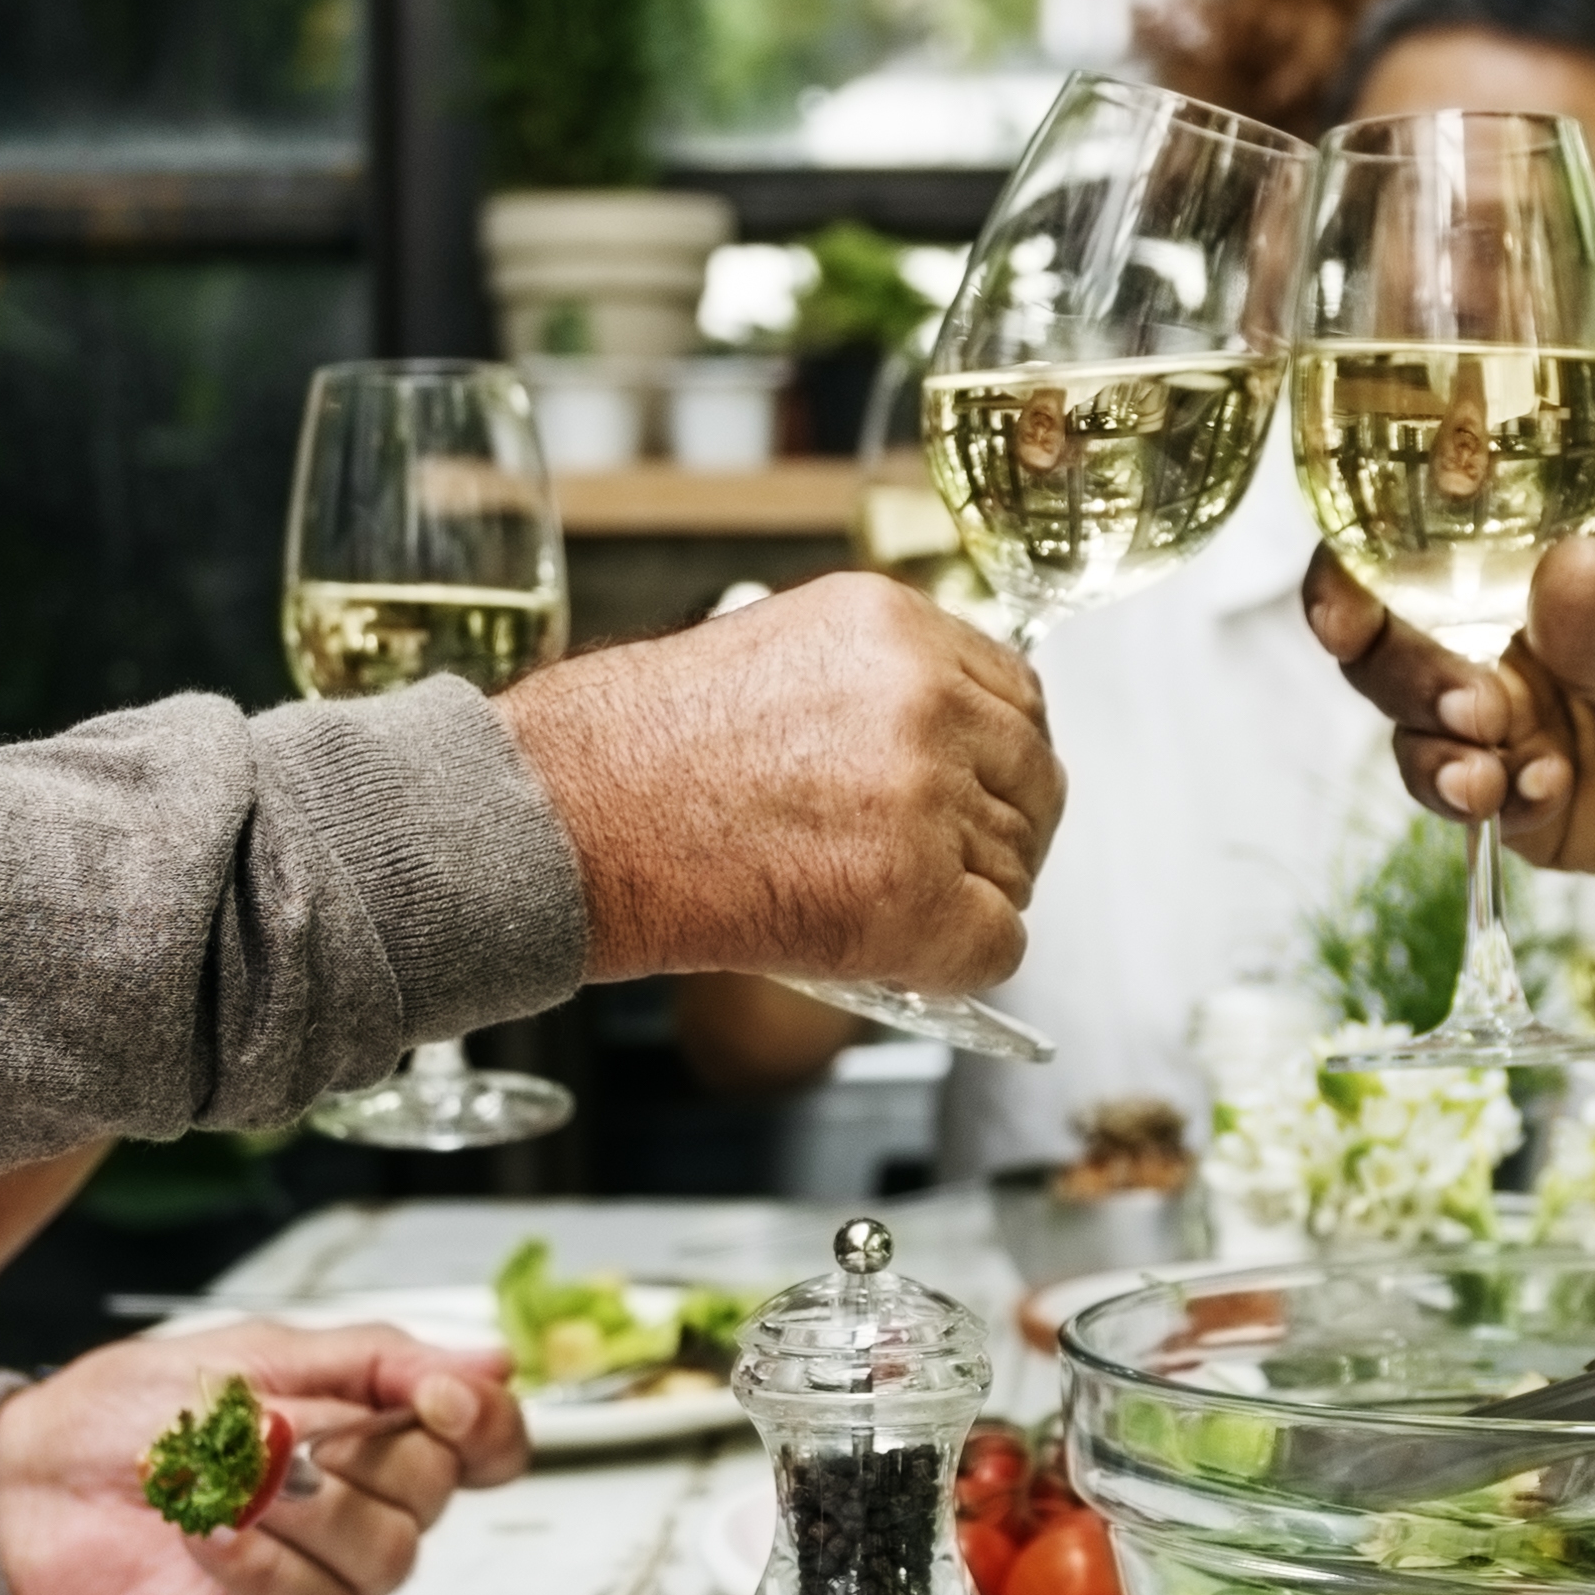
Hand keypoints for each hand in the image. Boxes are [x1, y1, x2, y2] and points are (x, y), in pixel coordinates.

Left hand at [0, 1316, 532, 1594]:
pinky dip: (264, 1560)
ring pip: (386, 1556)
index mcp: (363, 1430)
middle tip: (281, 1427)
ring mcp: (317, 1574)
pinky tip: (210, 1528)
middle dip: (361, 1452)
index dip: (484, 1425)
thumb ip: (375, 1359)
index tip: (441, 1400)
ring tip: (227, 1475)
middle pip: (432, 1494)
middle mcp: (355, 1508)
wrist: (23, 1486)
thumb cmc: (120, 1417)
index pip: (479, 1441)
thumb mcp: (254, 1354)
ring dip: (305, 1506)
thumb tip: (489, 1361)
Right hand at [496, 571, 1059, 987]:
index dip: (997, 761)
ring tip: (870, 907)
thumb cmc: (629, 749)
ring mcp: (925, 798)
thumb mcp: (777, 658)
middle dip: (998, 835)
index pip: (1018, 698)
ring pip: (1015, 871)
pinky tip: (887, 955)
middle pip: (1036, 782)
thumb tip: (947, 755)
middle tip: (941, 872)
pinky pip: (996, 947)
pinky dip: (951, 969)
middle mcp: (926, 700)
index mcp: (896, 626)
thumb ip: (875, 690)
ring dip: (962, 903)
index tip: (972, 797)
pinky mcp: (911, 897)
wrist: (558, 816)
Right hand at [1301, 519, 1594, 884]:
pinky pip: (1481, 812)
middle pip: (1391, 659)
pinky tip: (1541, 793)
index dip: (1353, 579)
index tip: (1348, 610)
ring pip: (1420, 743)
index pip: (1409, 562)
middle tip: (1467, 705)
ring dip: (1433, 756)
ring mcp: (1515, 733)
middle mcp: (1503, 649)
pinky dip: (1490, 806)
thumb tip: (1561, 573)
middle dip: (1395, 678)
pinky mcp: (1538, 813)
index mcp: (1529, 572)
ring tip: (1489, 772)